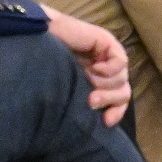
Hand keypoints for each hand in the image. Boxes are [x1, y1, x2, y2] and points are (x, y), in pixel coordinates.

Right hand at [43, 6, 131, 125]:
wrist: (37, 39)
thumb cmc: (44, 67)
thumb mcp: (65, 90)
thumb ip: (80, 101)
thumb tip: (98, 121)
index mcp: (94, 83)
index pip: (117, 101)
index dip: (116, 112)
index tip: (105, 121)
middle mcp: (102, 70)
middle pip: (123, 91)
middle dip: (109, 100)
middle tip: (91, 101)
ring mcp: (105, 56)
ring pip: (122, 79)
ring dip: (104, 84)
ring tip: (86, 79)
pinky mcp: (107, 42)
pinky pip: (120, 62)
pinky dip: (109, 69)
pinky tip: (94, 67)